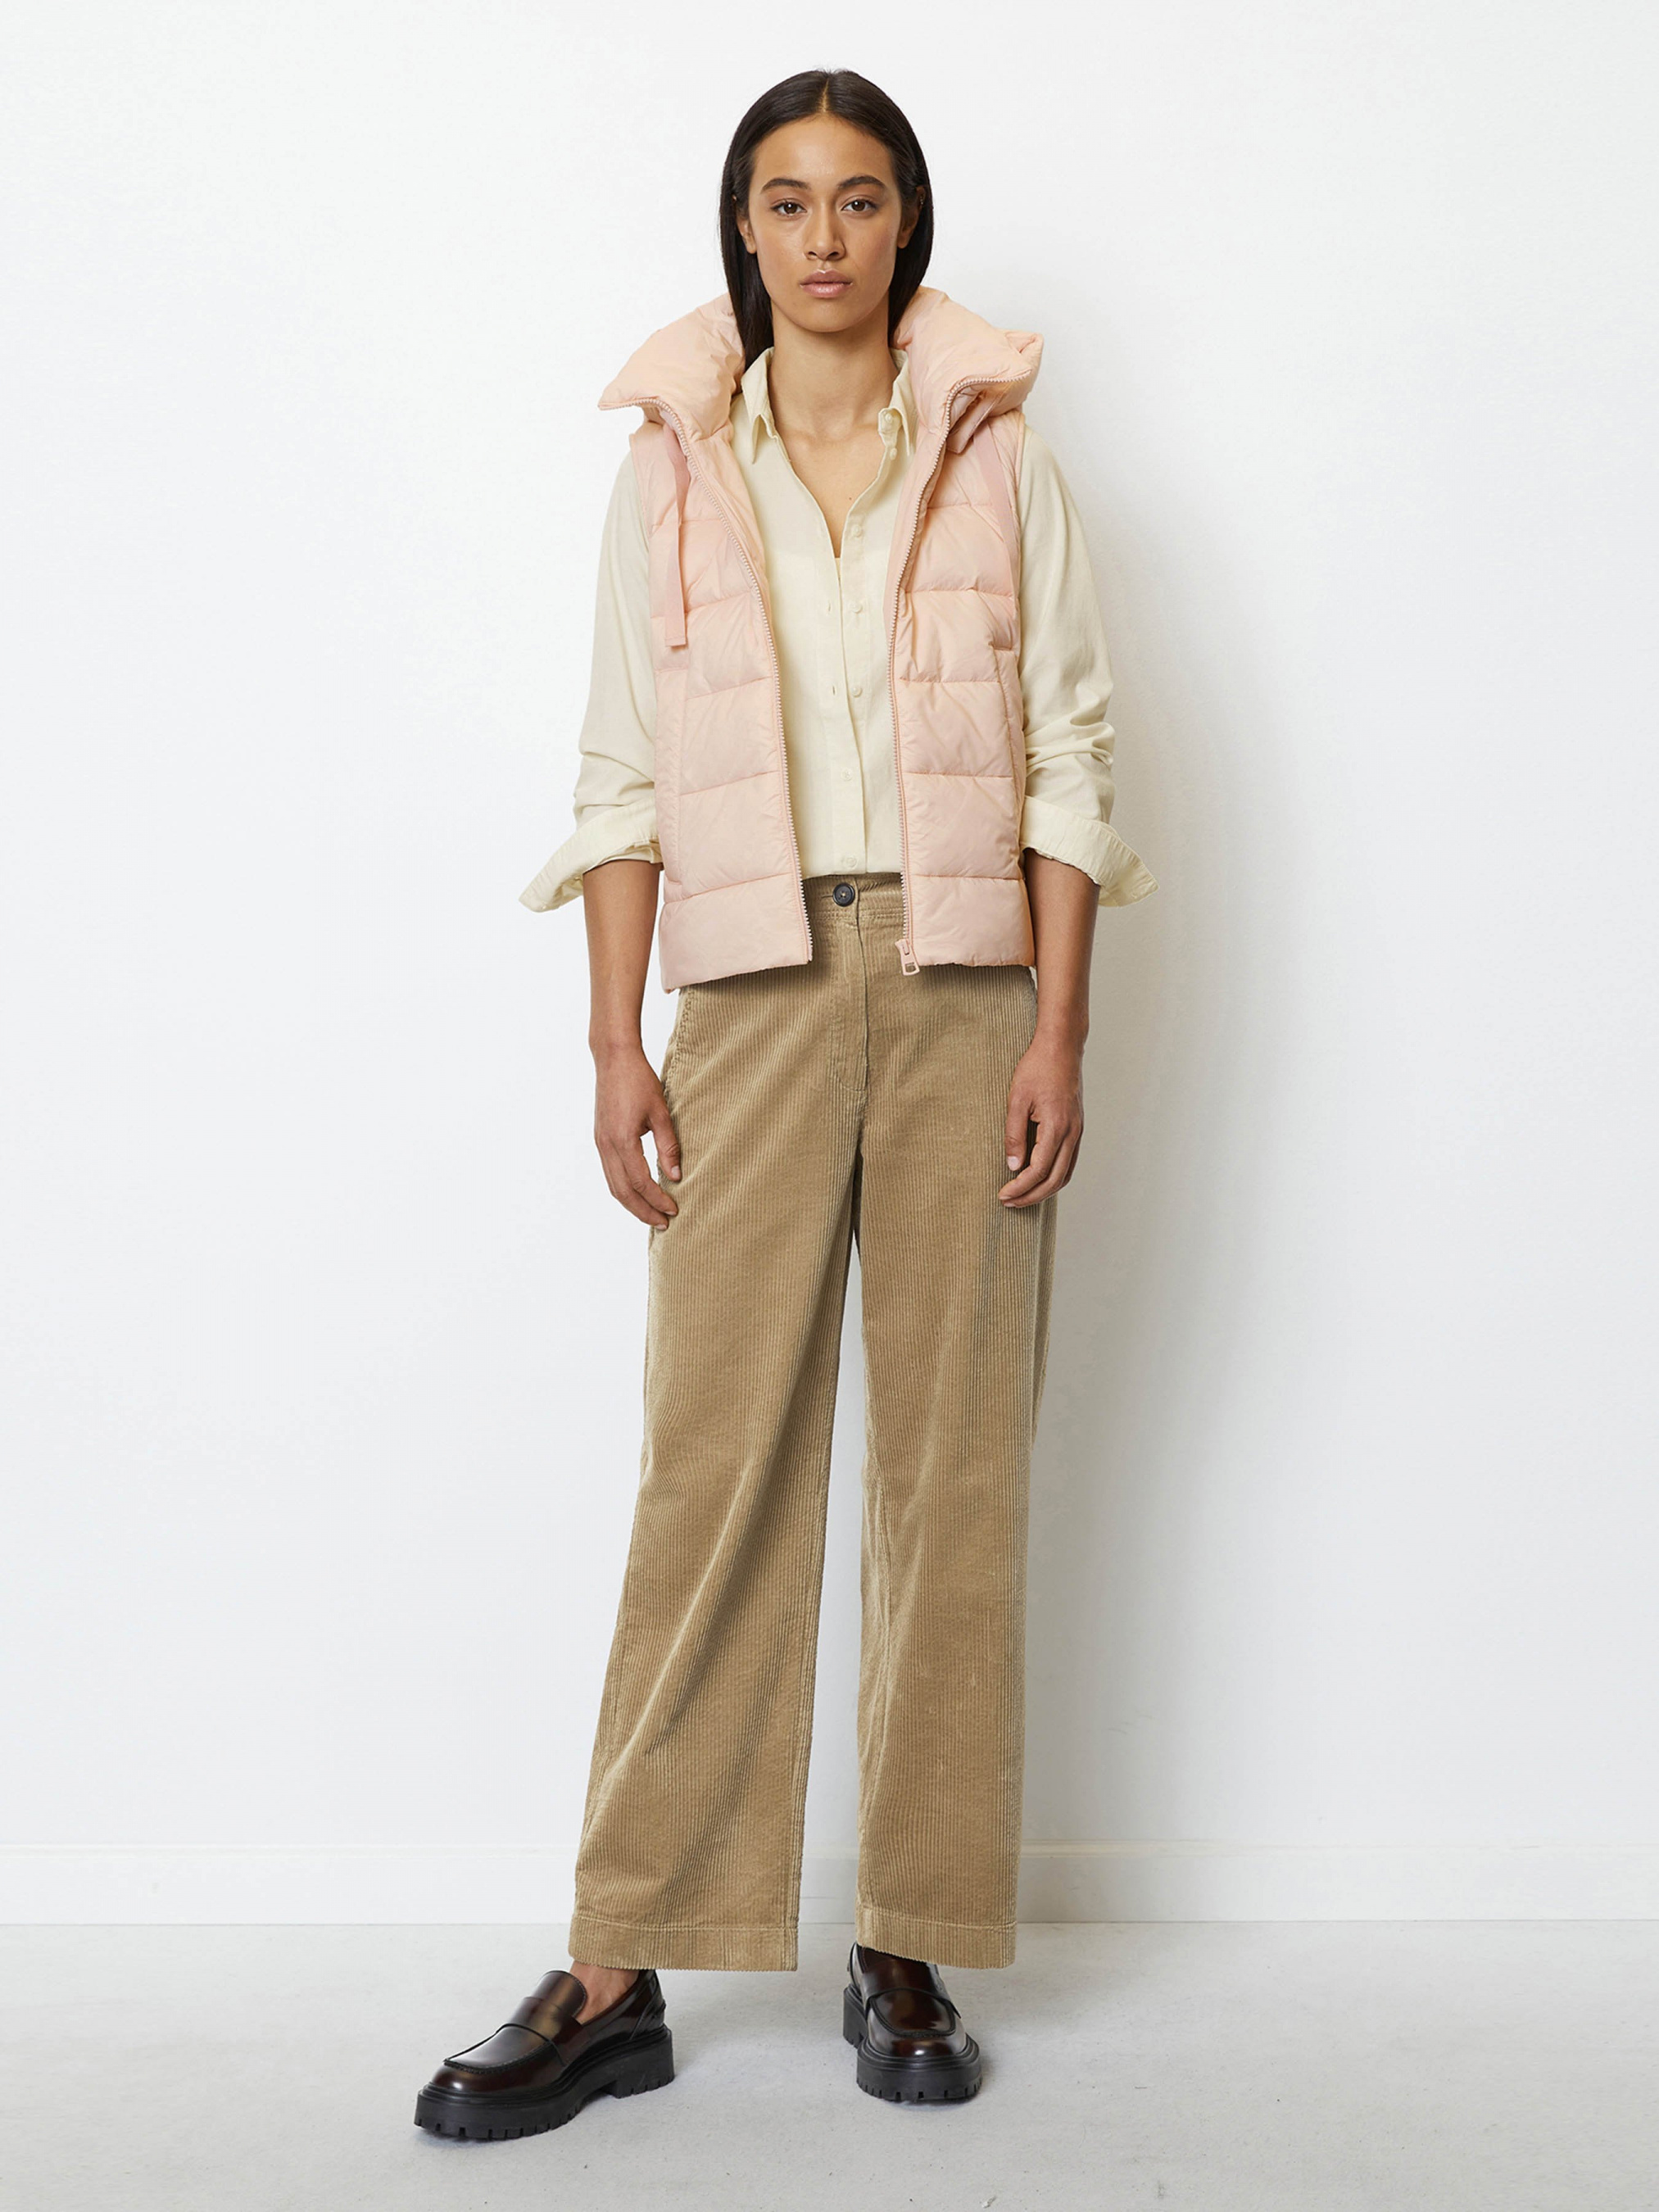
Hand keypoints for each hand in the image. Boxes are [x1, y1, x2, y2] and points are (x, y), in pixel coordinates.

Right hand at [593, 1043, 680, 1227]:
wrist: (613, 1059)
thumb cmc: (640, 1080)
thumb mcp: (661, 1112)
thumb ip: (668, 1145)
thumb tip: (676, 1176)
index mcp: (622, 1139)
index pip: (640, 1182)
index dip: (657, 1199)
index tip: (674, 1209)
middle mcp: (606, 1145)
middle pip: (622, 1191)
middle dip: (643, 1210)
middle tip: (664, 1223)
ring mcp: (600, 1143)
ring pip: (613, 1185)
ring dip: (632, 1203)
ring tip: (652, 1214)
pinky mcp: (600, 1139)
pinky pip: (610, 1173)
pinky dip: (624, 1188)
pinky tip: (638, 1192)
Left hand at [999, 1034, 1083, 1206]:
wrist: (1061, 1048)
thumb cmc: (1037, 1068)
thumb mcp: (1016, 1099)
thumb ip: (1014, 1134)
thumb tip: (1013, 1166)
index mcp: (1057, 1127)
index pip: (1039, 1170)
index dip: (1020, 1187)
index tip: (1003, 1194)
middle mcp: (1072, 1133)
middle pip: (1055, 1179)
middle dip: (1031, 1196)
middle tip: (1009, 1202)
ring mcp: (1078, 1131)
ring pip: (1065, 1173)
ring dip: (1044, 1189)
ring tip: (1022, 1195)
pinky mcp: (1077, 1128)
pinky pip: (1069, 1161)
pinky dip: (1055, 1176)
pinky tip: (1038, 1178)